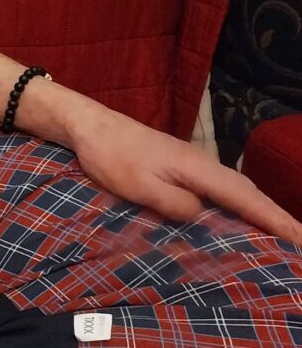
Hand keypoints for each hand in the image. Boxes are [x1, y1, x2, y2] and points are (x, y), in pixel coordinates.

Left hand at [67, 103, 301, 245]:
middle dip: (278, 218)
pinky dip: (241, 202)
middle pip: (249, 193)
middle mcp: (202, 163)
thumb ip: (175, 204)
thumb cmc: (111, 155)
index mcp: (197, 168)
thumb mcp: (140, 186)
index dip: (275, 220)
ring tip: (281, 235)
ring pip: (237, 189)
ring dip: (261, 210)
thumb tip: (202, 216)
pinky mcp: (180, 164)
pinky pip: (221, 187)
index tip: (300, 240)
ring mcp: (192, 162)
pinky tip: (239, 214)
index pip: (245, 198)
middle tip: (300, 244)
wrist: (90, 125)